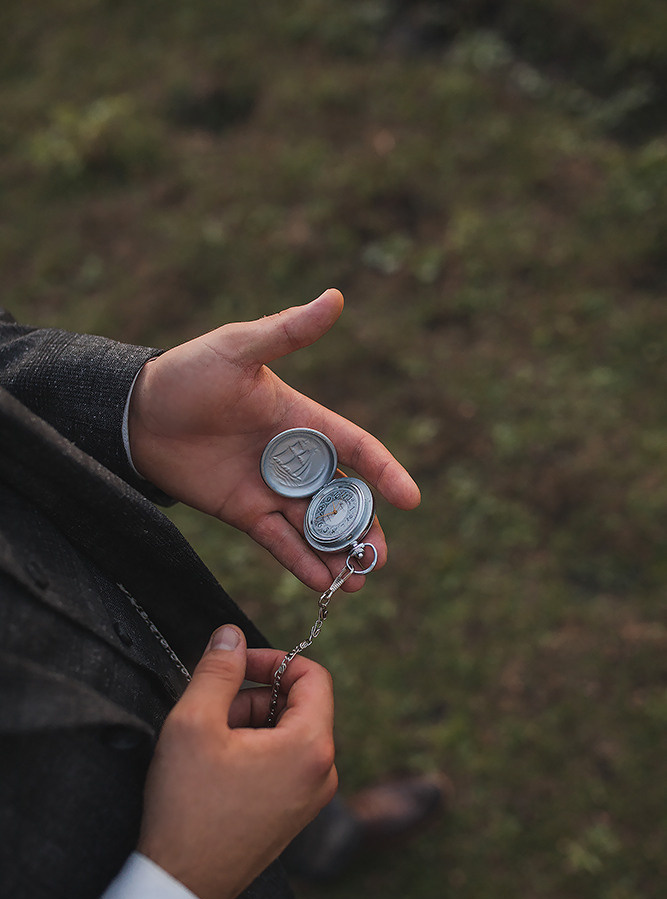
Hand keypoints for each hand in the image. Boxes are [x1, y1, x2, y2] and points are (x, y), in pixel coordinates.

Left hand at [128, 289, 420, 591]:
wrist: (138, 414)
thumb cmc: (190, 374)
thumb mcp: (240, 349)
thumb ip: (288, 333)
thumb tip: (335, 297)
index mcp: (305, 420)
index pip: (357, 449)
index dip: (385, 473)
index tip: (411, 499)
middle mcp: (295, 459)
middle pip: (342, 498)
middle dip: (363, 528)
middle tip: (380, 558)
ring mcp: (271, 489)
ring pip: (315, 526)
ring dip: (338, 552)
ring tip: (359, 579)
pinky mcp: (245, 513)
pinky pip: (278, 542)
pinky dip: (299, 562)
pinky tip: (321, 583)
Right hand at [137, 624, 336, 898]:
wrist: (181, 885)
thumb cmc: (188, 806)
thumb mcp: (194, 722)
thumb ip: (217, 670)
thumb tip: (231, 634)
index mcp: (311, 746)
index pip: (313, 675)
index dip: (272, 659)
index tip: (235, 663)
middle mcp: (324, 772)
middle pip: (299, 703)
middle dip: (254, 694)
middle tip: (211, 709)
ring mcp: (312, 797)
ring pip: (288, 732)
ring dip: (250, 722)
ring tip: (209, 742)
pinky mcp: (296, 813)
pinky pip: (285, 761)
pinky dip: (255, 749)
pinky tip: (218, 765)